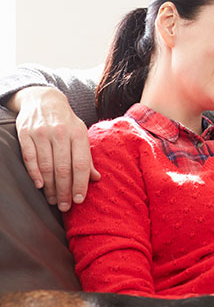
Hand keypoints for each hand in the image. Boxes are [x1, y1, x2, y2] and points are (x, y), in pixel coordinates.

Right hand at [10, 87, 100, 211]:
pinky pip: (29, 157)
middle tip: (65, 207)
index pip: (81, 164)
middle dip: (65, 190)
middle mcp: (60, 133)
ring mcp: (41, 133)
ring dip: (50, 187)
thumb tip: (97, 178)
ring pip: (46, 166)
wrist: (43, 99)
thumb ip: (87, 157)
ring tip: (53, 200)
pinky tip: (39, 186)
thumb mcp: (80, 135)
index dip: (81, 184)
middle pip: (63, 168)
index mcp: (78, 134)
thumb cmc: (66, 122)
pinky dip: (34, 173)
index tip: (80, 201)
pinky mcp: (24, 133)